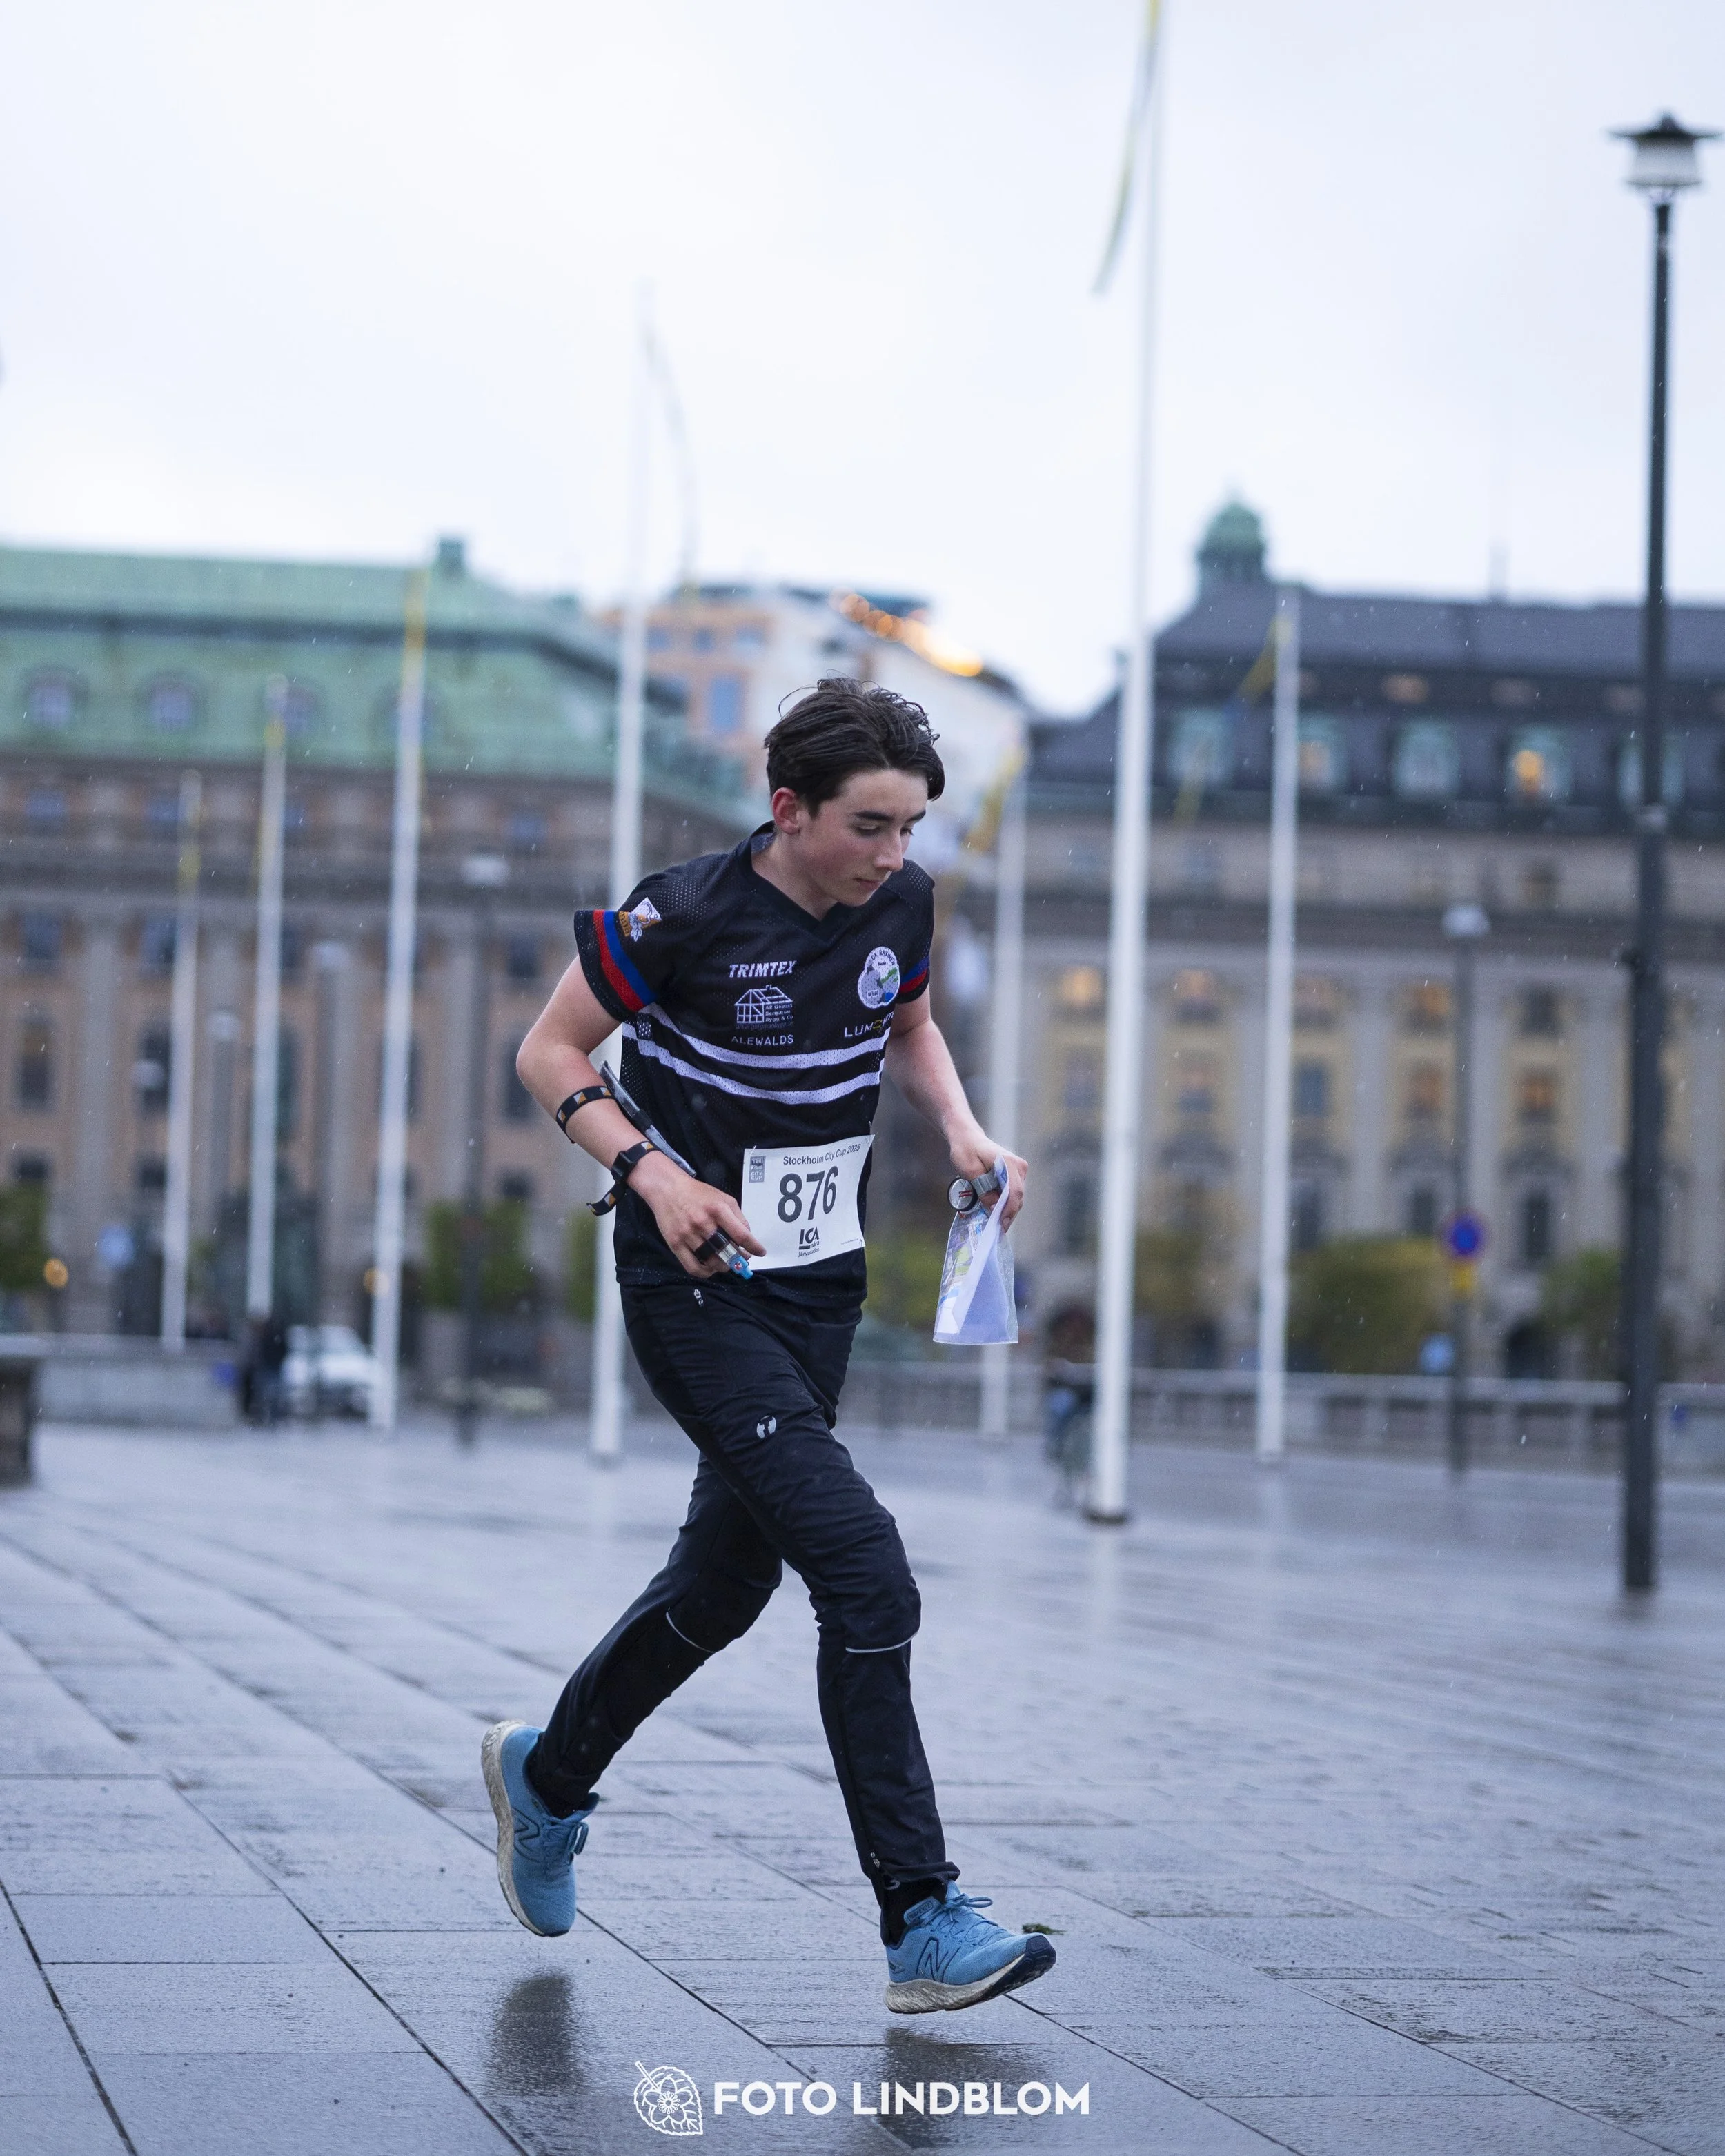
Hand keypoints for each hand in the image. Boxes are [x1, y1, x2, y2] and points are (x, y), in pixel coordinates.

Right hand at [628, 1152, 766, 1277]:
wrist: (667, 1189)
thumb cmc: (698, 1194)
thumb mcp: (723, 1198)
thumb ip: (737, 1216)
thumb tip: (747, 1237)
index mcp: (718, 1209)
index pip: (741, 1234)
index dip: (754, 1247)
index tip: (760, 1252)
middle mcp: (703, 1222)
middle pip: (726, 1251)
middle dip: (738, 1259)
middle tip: (740, 1259)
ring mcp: (687, 1234)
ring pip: (711, 1261)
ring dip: (723, 1267)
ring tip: (726, 1263)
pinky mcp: (675, 1243)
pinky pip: (692, 1267)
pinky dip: (705, 1273)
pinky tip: (710, 1269)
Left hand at [948, 1130, 1026, 1230]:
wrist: (968, 1138)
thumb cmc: (966, 1151)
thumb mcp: (969, 1172)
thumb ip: (983, 1190)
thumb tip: (993, 1208)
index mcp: (1009, 1163)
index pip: (1014, 1192)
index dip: (1008, 1211)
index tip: (1000, 1225)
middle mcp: (1019, 1167)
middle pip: (1017, 1197)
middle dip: (1007, 1214)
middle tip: (996, 1229)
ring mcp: (1019, 1170)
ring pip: (1016, 1197)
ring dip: (1005, 1210)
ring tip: (994, 1222)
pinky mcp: (1014, 1175)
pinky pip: (1012, 1193)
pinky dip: (1004, 1203)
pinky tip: (994, 1211)